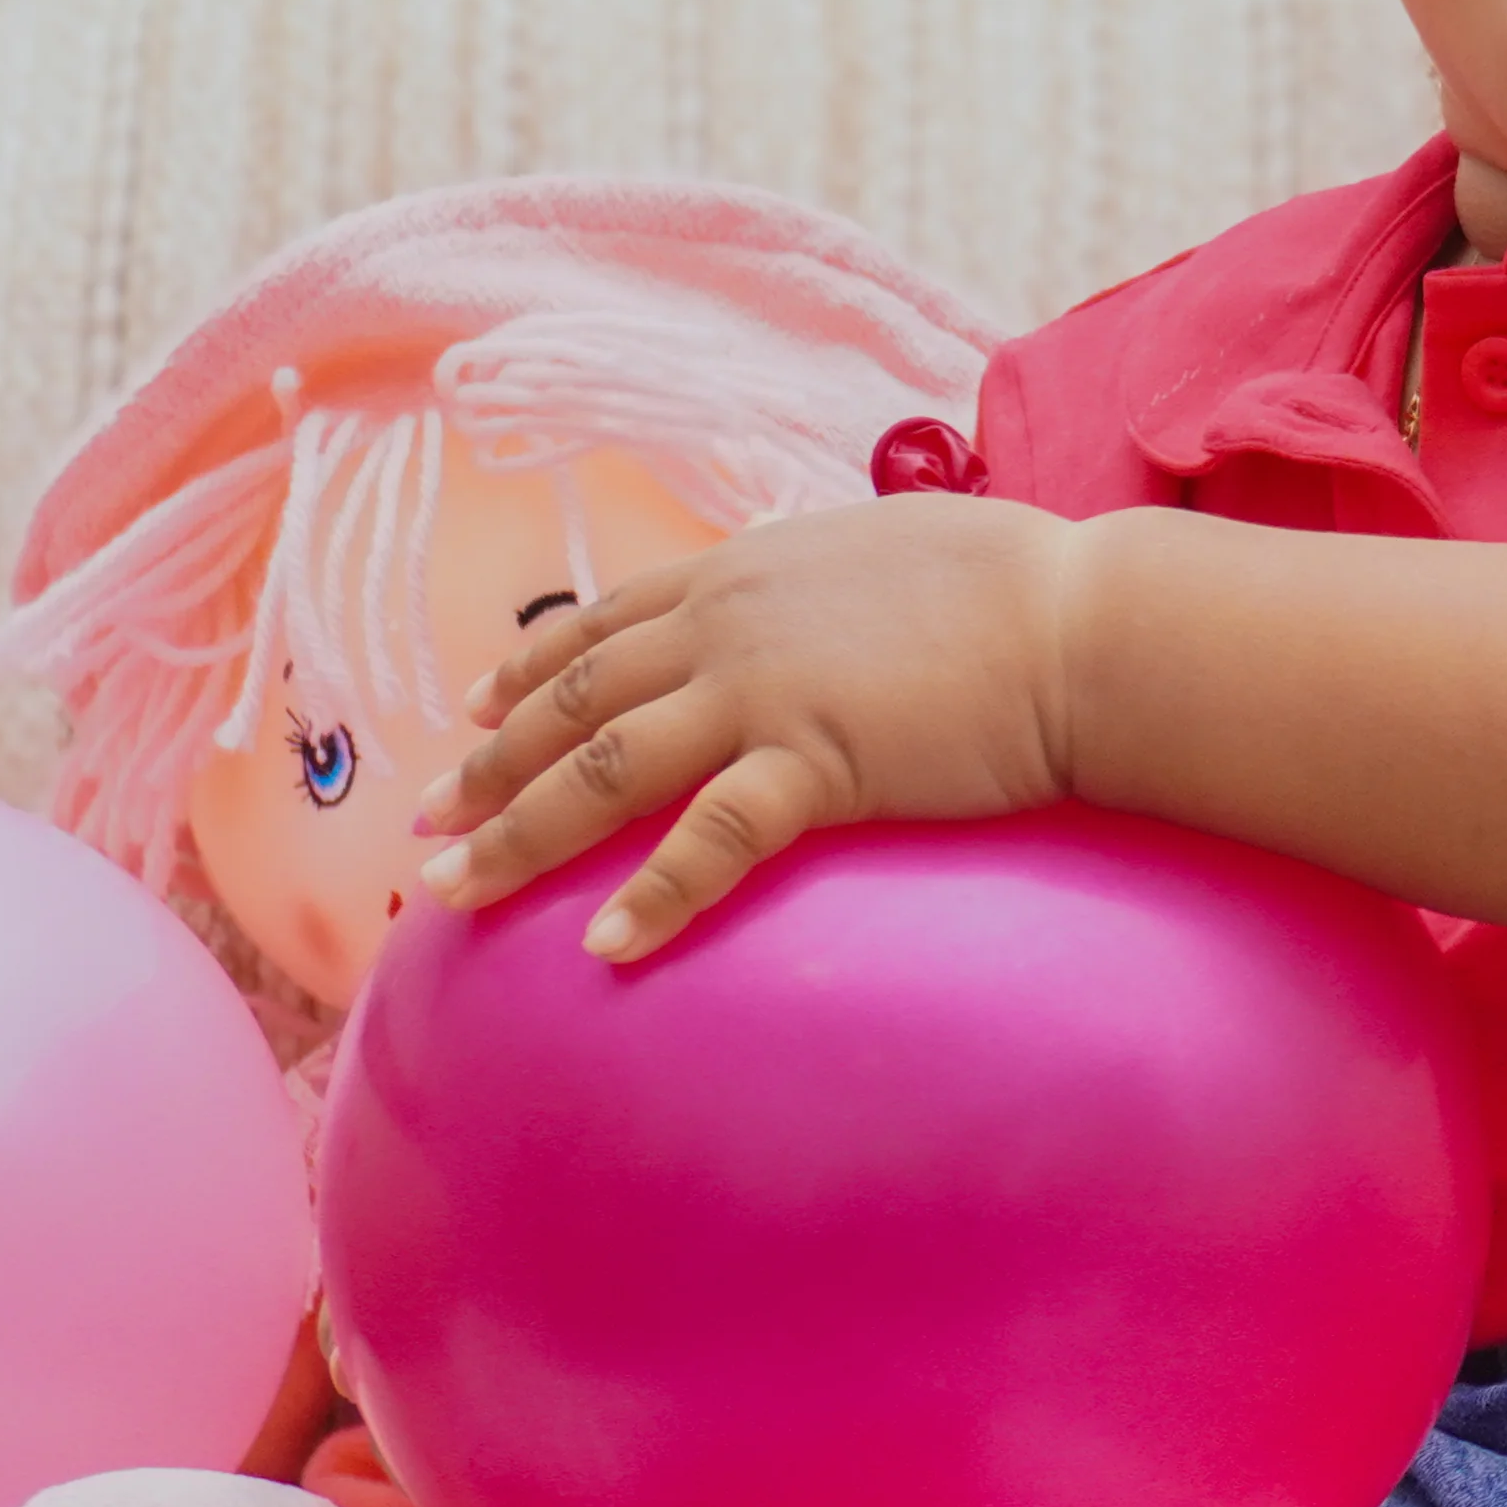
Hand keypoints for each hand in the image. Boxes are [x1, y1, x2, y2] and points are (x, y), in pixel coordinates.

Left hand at [411, 496, 1082, 960]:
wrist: (1082, 624)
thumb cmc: (1011, 593)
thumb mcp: (881, 560)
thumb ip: (814, 591)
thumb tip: (801, 615)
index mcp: (741, 575)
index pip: (601, 624)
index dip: (524, 672)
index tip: (469, 715)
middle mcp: (728, 625)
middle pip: (573, 701)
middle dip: (486, 766)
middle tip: (424, 824)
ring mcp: (764, 692)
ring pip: (605, 768)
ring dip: (519, 833)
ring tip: (454, 893)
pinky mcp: (817, 761)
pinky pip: (712, 840)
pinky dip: (653, 896)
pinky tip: (604, 946)